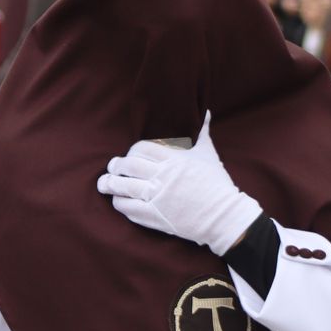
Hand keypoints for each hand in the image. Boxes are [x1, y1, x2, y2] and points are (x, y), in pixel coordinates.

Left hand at [96, 112, 261, 255]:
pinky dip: (120, 203)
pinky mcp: (155, 216)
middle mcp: (162, 175)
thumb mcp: (208, 154)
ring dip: (110, 184)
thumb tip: (204, 112)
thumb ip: (202, 133)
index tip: (130, 157)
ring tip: (104, 184)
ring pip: (123, 186)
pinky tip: (119, 201)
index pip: (141, 149)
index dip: (131, 152)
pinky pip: (128, 207)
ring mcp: (157, 196)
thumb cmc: (217, 184)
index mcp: (173, 158)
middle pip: (128, 166)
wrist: (226, 218)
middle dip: (116, 166)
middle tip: (112, 168)